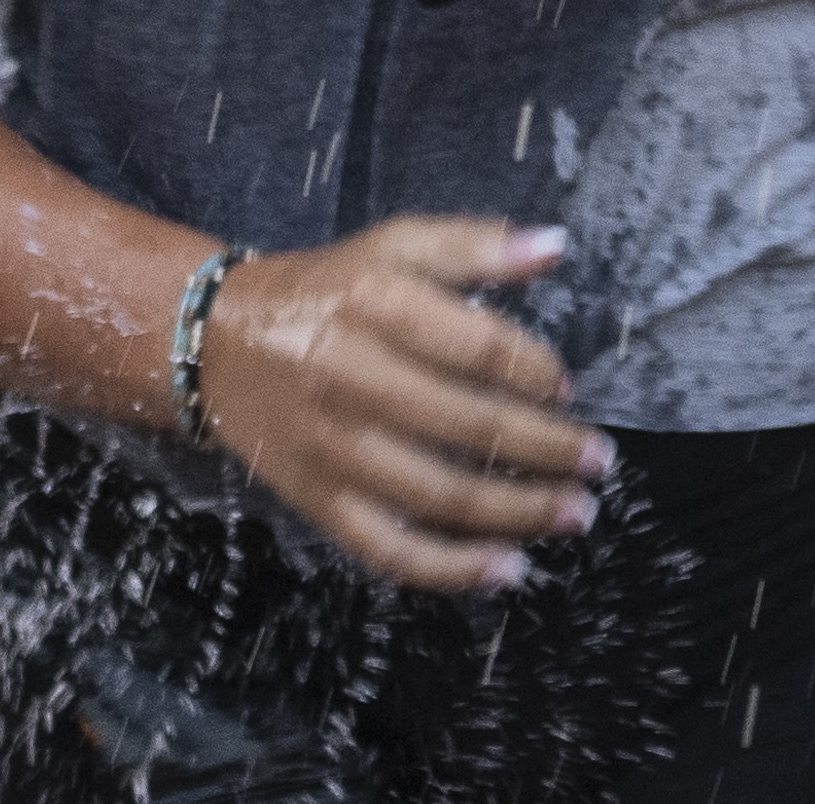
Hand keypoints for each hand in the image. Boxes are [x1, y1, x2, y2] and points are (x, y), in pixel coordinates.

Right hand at [200, 219, 598, 590]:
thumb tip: (554, 245)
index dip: (534, 372)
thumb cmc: (326, 292)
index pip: (475, 347)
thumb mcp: (393, 247)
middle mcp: (351, 377)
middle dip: (547, 449)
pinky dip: (452, 568)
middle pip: (468, 425)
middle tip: (598, 461)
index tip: (568, 389)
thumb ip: (474, 246)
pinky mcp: (318, 500)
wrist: (215, 341)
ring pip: (439, 495)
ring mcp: (333, 448)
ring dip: (519, 512)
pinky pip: (390, 548)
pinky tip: (508, 570)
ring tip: (576, 514)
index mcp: (375, 305)